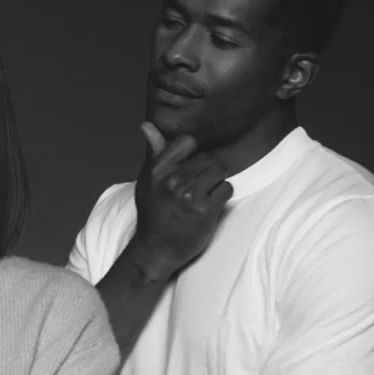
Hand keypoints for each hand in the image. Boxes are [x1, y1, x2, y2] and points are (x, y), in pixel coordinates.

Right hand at [129, 121, 233, 279]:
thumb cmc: (152, 214)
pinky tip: (210, 206)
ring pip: (219, 172)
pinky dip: (222, 197)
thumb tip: (146, 125)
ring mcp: (190, 196)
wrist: (156, 250)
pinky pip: (227, 189)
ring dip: (216, 183)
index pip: (187, 142)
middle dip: (206, 172)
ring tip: (205, 196)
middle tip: (198, 188)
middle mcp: (173, 181)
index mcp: (157, 171)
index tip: (189, 169)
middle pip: (207, 159)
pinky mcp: (206, 210)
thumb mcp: (146, 182)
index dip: (193, 155)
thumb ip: (154, 153)